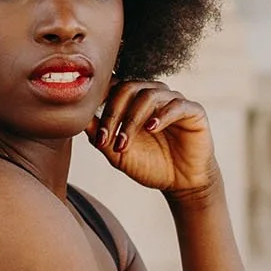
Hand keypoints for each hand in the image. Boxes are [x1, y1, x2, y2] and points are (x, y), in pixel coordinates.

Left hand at [88, 80, 216, 198]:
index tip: (92, 128)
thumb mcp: (117, 153)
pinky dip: (162, 115)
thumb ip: (99, 135)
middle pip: (128, 87)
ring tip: (124, 143)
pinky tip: (151, 128)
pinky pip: (177, 104)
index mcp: (134, 101)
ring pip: (149, 95)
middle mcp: (153, 95)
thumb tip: (77, 119)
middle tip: (104, 139)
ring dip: (132, 119)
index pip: (114, 87)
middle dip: (113, 113)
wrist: (180, 183)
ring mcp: (173, 101)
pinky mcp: (193, 111)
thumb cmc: (149, 165)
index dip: (100, 102)